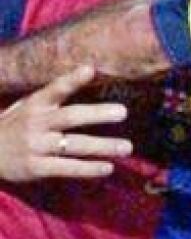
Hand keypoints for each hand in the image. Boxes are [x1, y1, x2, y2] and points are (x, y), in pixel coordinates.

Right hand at [0, 66, 129, 182]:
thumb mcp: (28, 105)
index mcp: (35, 104)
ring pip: (74, 145)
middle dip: (97, 114)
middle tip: (123, 112)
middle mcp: (36, 124)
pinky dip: (87, 168)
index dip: (71, 80)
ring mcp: (36, 146)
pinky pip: (66, 168)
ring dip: (102, 146)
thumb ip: (54, 94)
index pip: (55, 89)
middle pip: (71, 117)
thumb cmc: (15, 125)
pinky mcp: (35, 168)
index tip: (89, 70)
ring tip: (127, 147)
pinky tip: (107, 168)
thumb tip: (89, 71)